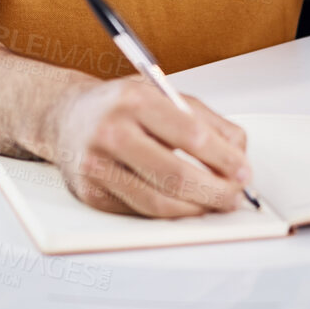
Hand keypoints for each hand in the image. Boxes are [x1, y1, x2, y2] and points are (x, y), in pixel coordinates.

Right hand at [48, 77, 251, 216]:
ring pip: (158, 201)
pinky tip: (185, 206)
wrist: (66, 116)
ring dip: (195, 208)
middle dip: (215, 191)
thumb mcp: (162, 95)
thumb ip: (205, 120)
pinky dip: (169, 212)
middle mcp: (111, 131)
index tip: (243, 171)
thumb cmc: (119, 106)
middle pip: (175, 174)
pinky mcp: (91, 193)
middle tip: (234, 196)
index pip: (191, 135)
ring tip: (214, 204)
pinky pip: (140, 210)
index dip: (224, 158)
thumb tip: (239, 153)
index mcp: (134, 100)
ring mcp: (97, 165)